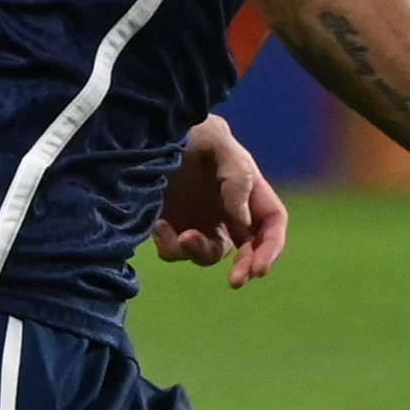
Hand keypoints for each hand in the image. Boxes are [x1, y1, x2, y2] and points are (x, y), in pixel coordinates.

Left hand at [153, 120, 288, 283]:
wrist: (138, 131)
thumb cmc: (185, 128)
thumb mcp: (215, 140)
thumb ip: (237, 176)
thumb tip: (242, 221)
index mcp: (247, 187)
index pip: (271, 223)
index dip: (272, 247)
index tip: (260, 269)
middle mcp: (227, 208)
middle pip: (248, 248)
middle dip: (245, 266)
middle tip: (236, 281)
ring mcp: (198, 219)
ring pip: (209, 254)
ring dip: (199, 251)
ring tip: (181, 235)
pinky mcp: (170, 227)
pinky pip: (175, 251)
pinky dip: (170, 246)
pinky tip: (159, 225)